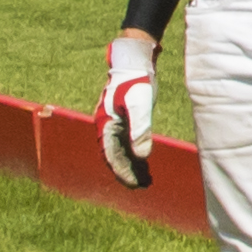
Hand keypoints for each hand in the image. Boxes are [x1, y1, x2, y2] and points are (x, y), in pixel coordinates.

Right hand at [95, 32, 155, 188]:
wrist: (136, 65)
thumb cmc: (135, 82)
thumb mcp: (139, 105)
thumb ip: (139, 129)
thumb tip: (142, 155)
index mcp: (105, 125)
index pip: (111, 155)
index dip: (121, 171)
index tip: (132, 184)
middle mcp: (108, 128)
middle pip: (116, 157)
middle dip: (127, 172)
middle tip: (141, 187)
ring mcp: (117, 126)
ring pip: (122, 152)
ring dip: (132, 166)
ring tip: (146, 181)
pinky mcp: (127, 122)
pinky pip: (128, 144)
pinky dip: (136, 156)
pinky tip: (145, 165)